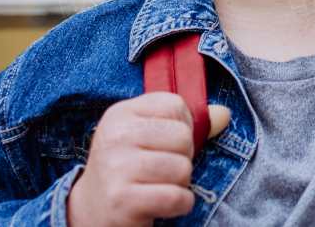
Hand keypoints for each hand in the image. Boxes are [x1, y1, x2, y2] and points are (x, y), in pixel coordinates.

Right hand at [67, 92, 230, 226]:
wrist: (90, 210)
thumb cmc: (126, 168)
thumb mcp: (146, 136)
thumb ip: (185, 123)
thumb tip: (224, 115)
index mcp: (121, 113)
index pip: (176, 105)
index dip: (183, 125)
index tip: (167, 143)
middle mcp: (116, 136)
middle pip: (183, 137)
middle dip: (183, 157)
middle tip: (163, 169)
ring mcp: (116, 167)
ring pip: (183, 168)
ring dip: (180, 183)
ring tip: (160, 186)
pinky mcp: (122, 199)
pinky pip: (177, 198)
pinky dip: (180, 204)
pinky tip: (163, 203)